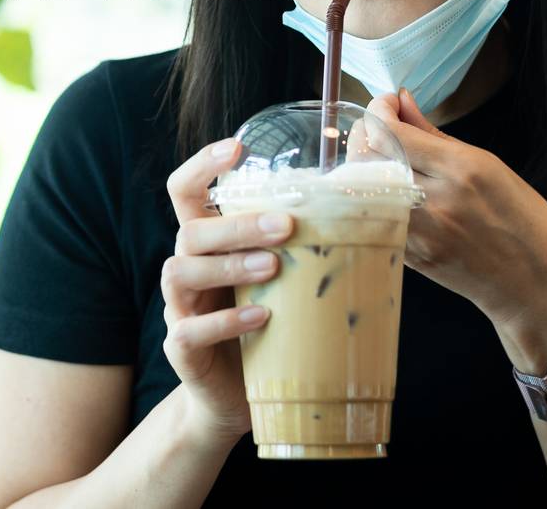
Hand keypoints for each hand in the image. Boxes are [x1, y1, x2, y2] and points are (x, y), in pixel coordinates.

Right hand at [162, 136, 292, 443]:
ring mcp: (178, 308)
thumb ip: (298, 247)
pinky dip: (226, 322)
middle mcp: (187, 267)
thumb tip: (367, 211)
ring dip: (230, 265)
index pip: (186, 190)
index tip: (238, 148)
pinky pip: (190, 329)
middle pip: (190, 230)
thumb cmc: (266, 325)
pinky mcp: (181, 349)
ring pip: (181, 271)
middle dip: (237, 224)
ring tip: (275, 267)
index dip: (203, 164)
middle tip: (286, 225)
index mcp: (207, 242)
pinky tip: (262, 318)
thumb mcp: (280, 279)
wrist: (236, 397)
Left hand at [365, 87, 546, 332]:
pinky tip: (384, 184)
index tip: (388, 103)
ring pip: (361, 185)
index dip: (379, 109)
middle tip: (380, 126)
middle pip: (367, 155)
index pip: (392, 131)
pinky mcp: (408, 255)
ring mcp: (418, 232)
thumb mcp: (492, 167)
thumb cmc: (526, 224)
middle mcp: (435, 200)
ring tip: (381, 154)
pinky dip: (369, 192)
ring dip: (362, 162)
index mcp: (462, 171)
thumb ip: (437, 135)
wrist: (534, 288)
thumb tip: (403, 101)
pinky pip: (372, 213)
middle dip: (365, 131)